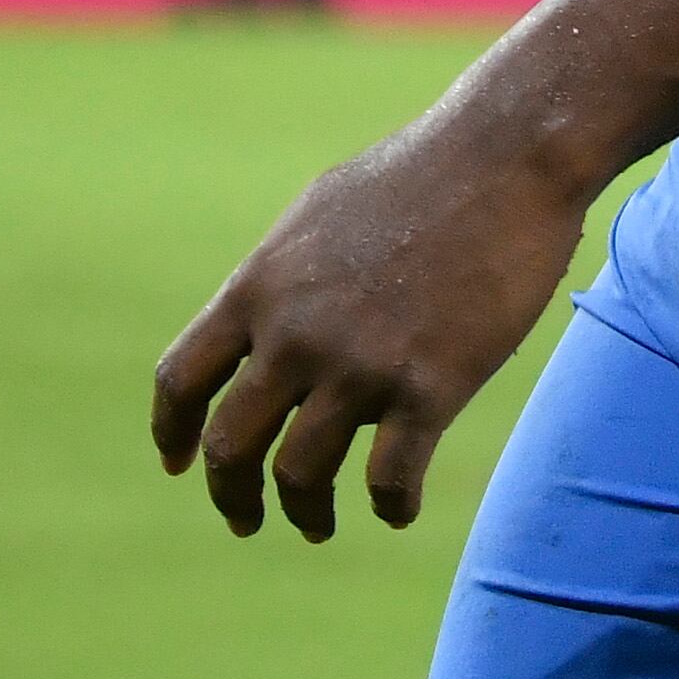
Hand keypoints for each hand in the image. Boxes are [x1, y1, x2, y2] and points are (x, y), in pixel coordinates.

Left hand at [149, 115, 585, 542]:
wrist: (506, 155)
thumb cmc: (422, 172)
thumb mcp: (321, 213)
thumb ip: (284, 279)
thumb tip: (263, 326)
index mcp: (261, 285)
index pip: (181, 379)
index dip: (171, 432)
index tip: (178, 464)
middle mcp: (295, 333)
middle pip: (229, 446)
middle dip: (231, 494)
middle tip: (245, 519)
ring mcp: (360, 364)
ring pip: (300, 475)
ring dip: (305, 513)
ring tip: (316, 524)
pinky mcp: (429, 387)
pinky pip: (390, 480)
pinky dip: (388, 507)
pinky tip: (396, 509)